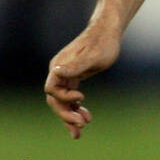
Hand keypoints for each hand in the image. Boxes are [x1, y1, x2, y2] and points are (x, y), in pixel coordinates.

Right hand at [44, 23, 120, 138]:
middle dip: (67, 113)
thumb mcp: (92, 56)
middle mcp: (59, 72)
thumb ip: (76, 65)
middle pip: (55, 99)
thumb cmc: (103, 44)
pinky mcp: (74, 78)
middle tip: (82, 124)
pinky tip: (84, 118)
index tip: (82, 98)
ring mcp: (65, 76)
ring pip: (63, 101)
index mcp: (60, 66)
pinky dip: (75, 109)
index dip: (64, 98)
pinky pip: (70, 98)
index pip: (51, 89)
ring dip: (71, 115)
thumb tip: (57, 72)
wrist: (108, 33)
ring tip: (83, 126)